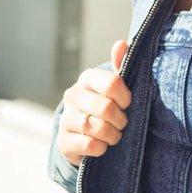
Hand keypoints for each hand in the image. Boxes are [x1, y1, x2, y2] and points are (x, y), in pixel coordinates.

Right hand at [56, 40, 130, 165]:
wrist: (83, 134)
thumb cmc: (105, 105)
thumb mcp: (115, 87)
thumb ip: (121, 66)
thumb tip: (121, 43)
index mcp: (87, 78)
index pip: (112, 83)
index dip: (126, 98)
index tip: (128, 104)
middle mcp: (73, 95)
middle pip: (106, 108)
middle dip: (121, 120)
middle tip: (122, 123)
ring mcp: (65, 118)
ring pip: (98, 128)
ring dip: (113, 136)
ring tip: (114, 136)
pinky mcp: (63, 142)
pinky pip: (89, 145)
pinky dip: (101, 148)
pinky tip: (102, 146)